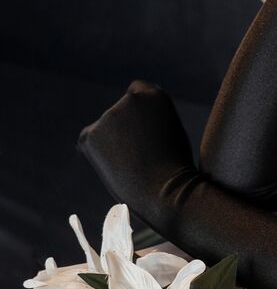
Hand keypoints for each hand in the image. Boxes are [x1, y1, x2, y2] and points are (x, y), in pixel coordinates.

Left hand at [77, 79, 198, 226]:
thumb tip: (122, 126)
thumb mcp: (172, 134)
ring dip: (112, 145)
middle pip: (119, 113)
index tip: (147, 136)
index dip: (139, 117)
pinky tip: (115, 169)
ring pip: (104, 129)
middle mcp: (131, 100)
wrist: (168, 194)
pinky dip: (96, 155)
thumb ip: (149, 120)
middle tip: (141, 158)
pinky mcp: (90, 135)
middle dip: (124, 132)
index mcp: (155, 95)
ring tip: (132, 167)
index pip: (136, 94)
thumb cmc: (175, 171)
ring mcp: (109, 116)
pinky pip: (88, 142)